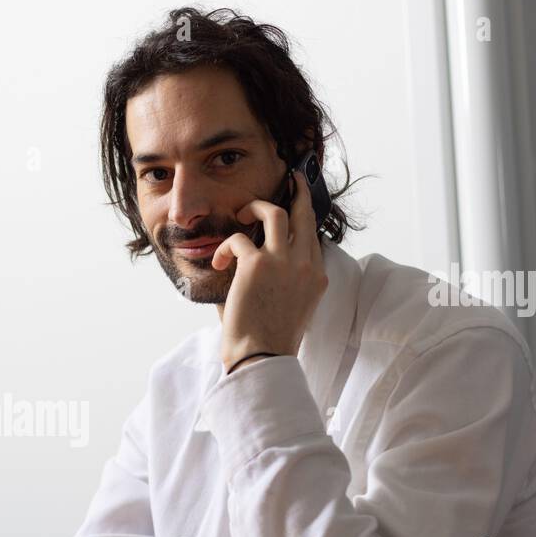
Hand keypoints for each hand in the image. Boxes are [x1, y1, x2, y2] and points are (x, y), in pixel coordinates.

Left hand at [211, 170, 328, 371]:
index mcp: (317, 277)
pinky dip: (224, 249)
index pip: (312, 236)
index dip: (302, 218)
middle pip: (304, 214)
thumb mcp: (288, 306)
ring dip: (254, 208)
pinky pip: (238, 239)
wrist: (261, 359)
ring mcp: (284, 262)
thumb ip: (281, 278)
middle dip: (297, 191)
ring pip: (275, 213)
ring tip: (240, 214)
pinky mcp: (257, 264)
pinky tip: (218, 265)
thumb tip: (255, 256)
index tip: (295, 205)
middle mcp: (306, 265)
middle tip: (289, 178)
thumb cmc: (268, 339)